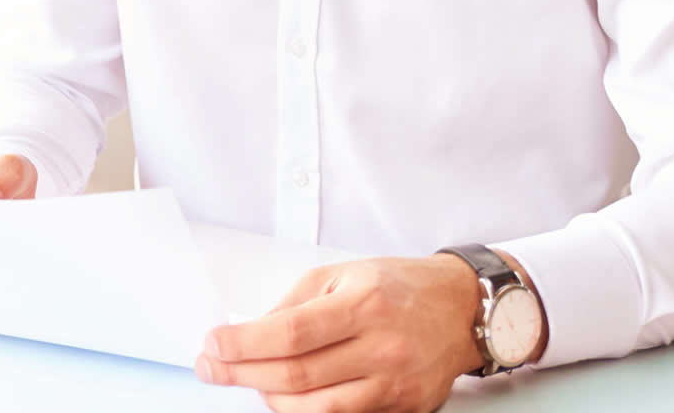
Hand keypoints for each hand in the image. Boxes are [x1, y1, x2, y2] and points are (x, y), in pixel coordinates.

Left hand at [193, 254, 497, 411]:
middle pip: (298, 375)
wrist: (461, 309)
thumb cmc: (396, 286)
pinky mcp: (404, 408)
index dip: (244, 344)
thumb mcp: (340, 275)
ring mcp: (394, 384)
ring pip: (318, 408)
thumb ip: (293, 304)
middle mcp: (381, 347)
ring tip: (249, 382)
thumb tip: (248, 332)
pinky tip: (287, 398)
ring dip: (272, 399)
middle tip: (212, 368)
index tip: (213, 344)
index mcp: (362, 304)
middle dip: (244, 374)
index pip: (290, 333)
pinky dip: (308, 412)